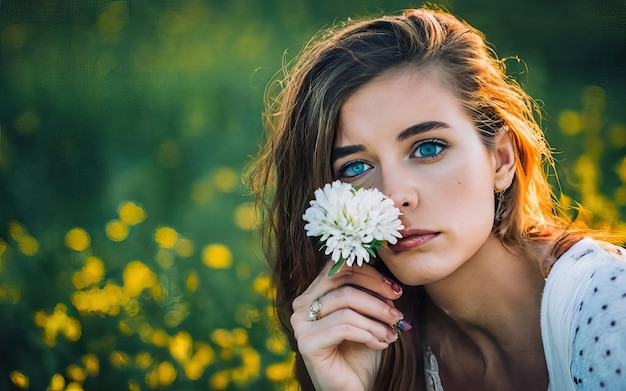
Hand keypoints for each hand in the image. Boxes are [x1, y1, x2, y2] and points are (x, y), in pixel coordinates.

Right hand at [290, 261, 404, 390]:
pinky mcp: (307, 343)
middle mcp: (302, 305)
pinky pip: (344, 327)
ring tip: (392, 332)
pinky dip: (369, 334)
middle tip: (397, 311)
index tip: (395, 290)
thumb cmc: (361, 352)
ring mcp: (301, 324)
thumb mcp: (368, 317)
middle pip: (342, 282)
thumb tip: (391, 278)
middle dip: (376, 293)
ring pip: (346, 304)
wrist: (354, 388)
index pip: (339, 267)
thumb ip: (370, 294)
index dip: (370, 274)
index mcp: (313, 293)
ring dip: (376, 318)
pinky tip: (381, 344)